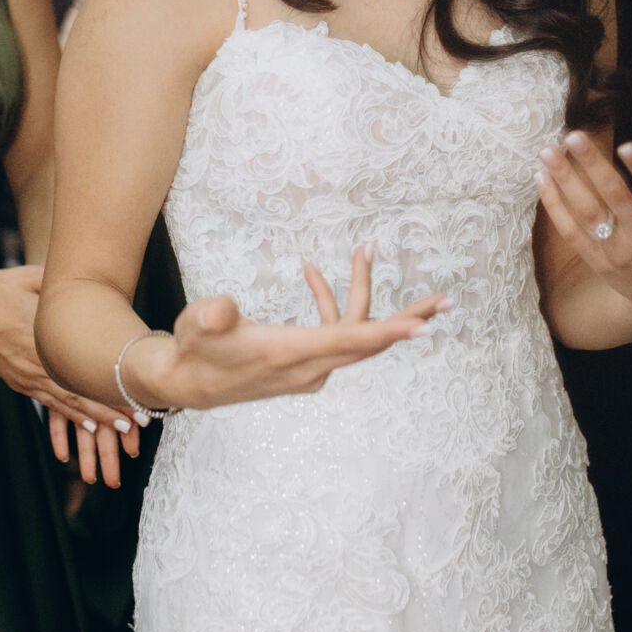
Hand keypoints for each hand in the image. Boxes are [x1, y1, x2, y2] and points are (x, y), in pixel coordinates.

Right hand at [0, 268, 138, 486]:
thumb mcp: (31, 278)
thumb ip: (60, 285)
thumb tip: (92, 277)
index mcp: (43, 339)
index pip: (82, 367)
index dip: (109, 381)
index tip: (135, 389)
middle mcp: (37, 365)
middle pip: (79, 393)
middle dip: (111, 409)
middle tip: (140, 422)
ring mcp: (28, 378)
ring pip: (67, 404)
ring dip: (97, 418)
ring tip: (123, 430)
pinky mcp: (22, 383)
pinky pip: (51, 404)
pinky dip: (72, 416)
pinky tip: (89, 427)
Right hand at [119, 245, 446, 411]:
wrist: (186, 381)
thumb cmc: (195, 348)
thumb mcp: (198, 326)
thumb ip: (211, 317)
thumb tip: (217, 312)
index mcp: (293, 354)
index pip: (350, 341)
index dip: (389, 331)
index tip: (424, 327)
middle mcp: (310, 366)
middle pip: (369, 340)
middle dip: (408, 317)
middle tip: (445, 300)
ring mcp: (310, 367)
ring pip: (353, 331)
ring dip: (359, 292)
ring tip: (364, 250)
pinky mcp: (305, 363)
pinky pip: (333, 331)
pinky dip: (330, 303)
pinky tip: (311, 273)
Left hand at [537, 131, 631, 325]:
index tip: (628, 145)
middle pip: (613, 199)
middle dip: (591, 167)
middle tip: (574, 136)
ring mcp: (613, 249)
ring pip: (585, 212)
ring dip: (565, 180)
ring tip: (548, 151)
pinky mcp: (593, 257)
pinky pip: (569, 230)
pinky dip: (554, 205)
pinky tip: (541, 178)